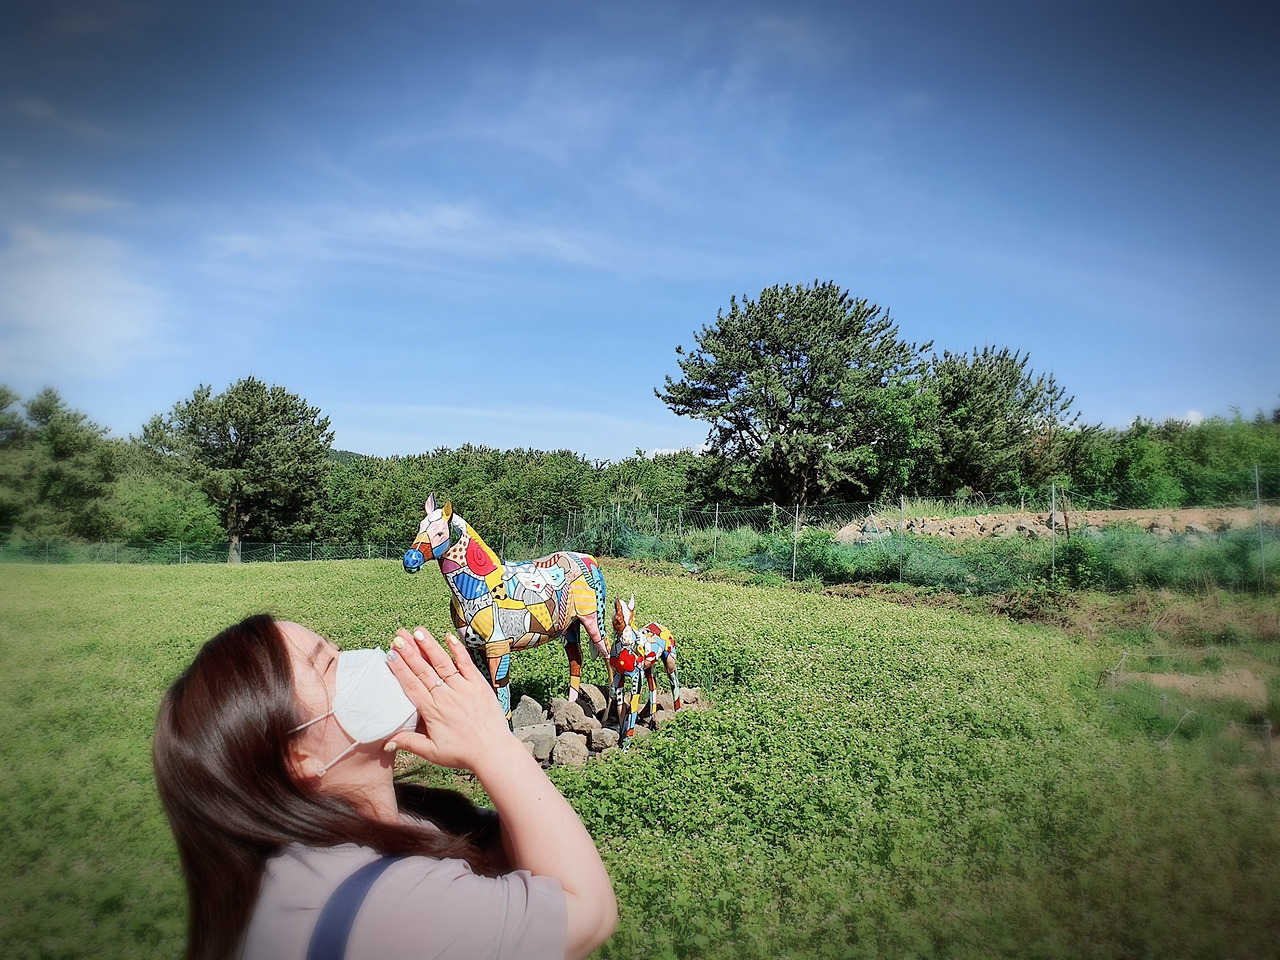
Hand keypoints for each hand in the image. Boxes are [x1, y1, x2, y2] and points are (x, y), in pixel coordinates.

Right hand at [385, 627, 515, 772]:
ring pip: (443, 663)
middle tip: (398, 636)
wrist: (493, 752)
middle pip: (424, 670)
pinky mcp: (479, 685)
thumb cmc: (462, 753)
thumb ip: (409, 743)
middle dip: (409, 652)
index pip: (412, 685)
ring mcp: (463, 688)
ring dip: (429, 646)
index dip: (399, 669)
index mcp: (432, 711)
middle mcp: (446, 696)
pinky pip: (467, 665)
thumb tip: (386, 740)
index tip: (390, 654)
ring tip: (418, 631)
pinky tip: (449, 637)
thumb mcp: (432, 752)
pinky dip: (458, 650)